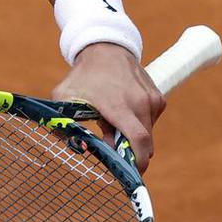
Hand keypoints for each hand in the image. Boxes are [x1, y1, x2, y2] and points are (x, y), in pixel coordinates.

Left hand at [51, 42, 165, 172]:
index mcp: (119, 105)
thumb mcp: (63, 97)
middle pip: (144, 143)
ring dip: (132, 136)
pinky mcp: (158, 98)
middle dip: (129, 152)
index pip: (138, 140)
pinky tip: (124, 111)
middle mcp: (140, 103)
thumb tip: (76, 148)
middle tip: (110, 145)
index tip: (130, 173)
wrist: (105, 48)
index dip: (137, 162)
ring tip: (112, 121)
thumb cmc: (83, 76)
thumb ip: (64, 123)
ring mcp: (152, 100)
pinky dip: (139, 124)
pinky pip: (151, 122)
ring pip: (147, 133)